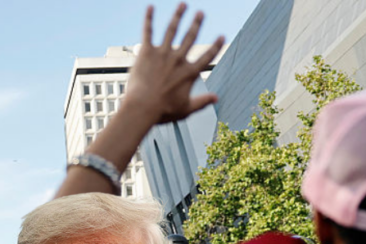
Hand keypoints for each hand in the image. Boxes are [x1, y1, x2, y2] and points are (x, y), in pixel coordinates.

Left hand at [122, 3, 224, 124]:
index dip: (216, 46)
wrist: (142, 107)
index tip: (222, 36)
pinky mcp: (147, 52)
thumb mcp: (186, 109)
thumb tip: (217, 98)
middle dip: (196, 24)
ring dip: (178, 15)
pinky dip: (149, 19)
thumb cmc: (163, 111)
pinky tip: (150, 7)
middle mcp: (178, 59)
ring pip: (172, 30)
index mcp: (189, 73)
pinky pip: (148, 31)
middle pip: (190, 38)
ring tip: (183, 5)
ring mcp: (162, 54)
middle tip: (201, 13)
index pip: (206, 57)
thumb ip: (202, 102)